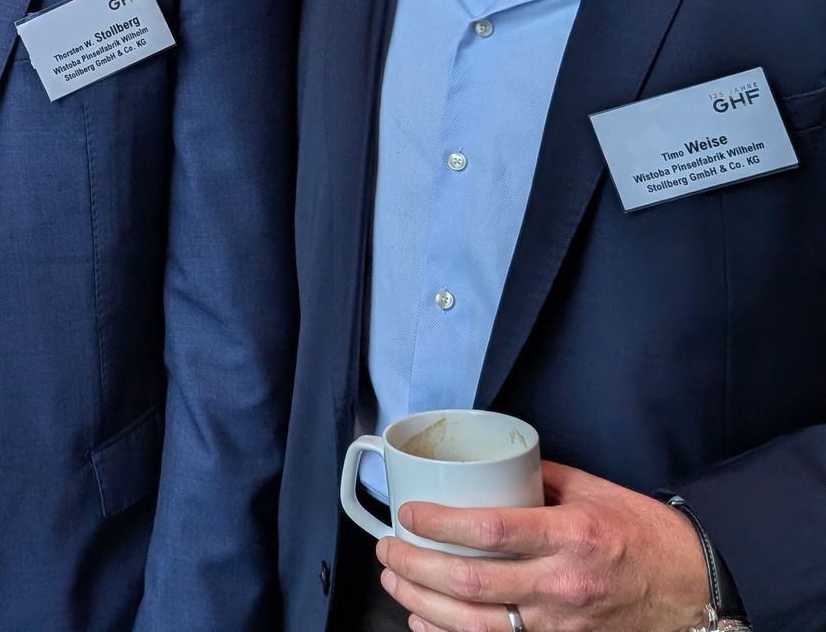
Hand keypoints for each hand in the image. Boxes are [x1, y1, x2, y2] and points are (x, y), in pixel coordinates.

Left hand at [375, 460, 710, 631]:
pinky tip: (424, 620)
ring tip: (395, 579)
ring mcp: (561, 626)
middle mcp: (562, 584)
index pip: (489, 531)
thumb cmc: (643, 536)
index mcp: (569, 536)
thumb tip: (485, 466)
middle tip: (387, 546)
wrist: (694, 588)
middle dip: (415, 564)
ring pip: (474, 623)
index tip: (408, 514)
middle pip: (470, 583)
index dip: (438, 524)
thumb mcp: (592, 490)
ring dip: (422, 601)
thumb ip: (536, 477)